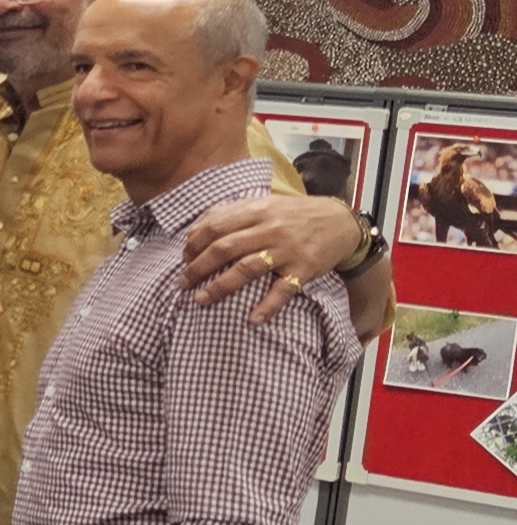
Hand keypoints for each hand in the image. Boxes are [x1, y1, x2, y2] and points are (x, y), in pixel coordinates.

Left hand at [178, 195, 358, 323]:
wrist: (341, 222)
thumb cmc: (294, 215)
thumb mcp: (263, 205)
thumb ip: (230, 213)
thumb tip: (193, 231)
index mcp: (256, 210)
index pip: (214, 227)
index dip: (193, 245)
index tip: (183, 260)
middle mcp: (270, 229)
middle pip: (224, 248)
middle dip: (197, 268)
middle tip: (182, 284)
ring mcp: (287, 250)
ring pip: (246, 268)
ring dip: (219, 286)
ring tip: (200, 300)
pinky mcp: (304, 269)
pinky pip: (283, 290)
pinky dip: (268, 306)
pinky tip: (253, 319)